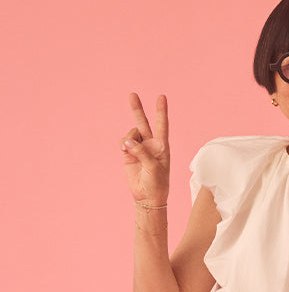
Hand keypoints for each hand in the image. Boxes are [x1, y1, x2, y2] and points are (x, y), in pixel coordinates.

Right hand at [122, 92, 169, 207]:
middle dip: (137, 109)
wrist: (147, 196)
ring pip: (131, 133)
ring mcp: (139, 148)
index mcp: (162, 146)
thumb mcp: (153, 167)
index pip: (162, 125)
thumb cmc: (157, 183)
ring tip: (129, 149)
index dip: (161, 111)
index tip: (162, 96)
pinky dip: (123, 144)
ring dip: (129, 138)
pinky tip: (124, 150)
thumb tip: (127, 141)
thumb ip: (141, 152)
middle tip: (132, 94)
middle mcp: (150, 144)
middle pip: (144, 123)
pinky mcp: (128, 153)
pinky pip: (123, 142)